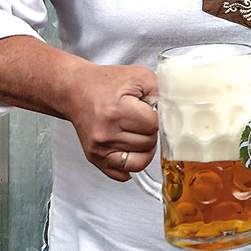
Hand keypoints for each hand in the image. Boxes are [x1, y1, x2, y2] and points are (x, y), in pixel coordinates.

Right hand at [65, 63, 158, 181]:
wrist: (75, 90)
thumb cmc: (106, 82)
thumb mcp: (138, 76)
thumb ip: (161, 90)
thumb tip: (176, 110)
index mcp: (117, 110)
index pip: (154, 126)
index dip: (157, 116)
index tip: (150, 109)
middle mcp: (106, 133)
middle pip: (148, 144)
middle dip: (150, 131)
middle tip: (141, 118)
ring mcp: (99, 149)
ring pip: (140, 160)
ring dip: (144, 146)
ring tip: (137, 131)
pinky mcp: (95, 159)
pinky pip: (124, 174)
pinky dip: (132, 163)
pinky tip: (130, 146)